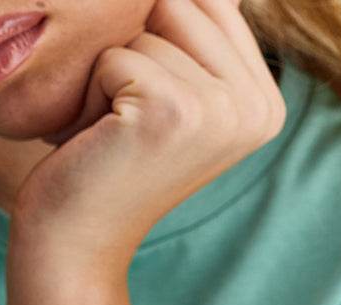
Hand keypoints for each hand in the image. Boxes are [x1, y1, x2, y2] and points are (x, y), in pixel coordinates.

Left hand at [10, 0, 285, 266]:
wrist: (75, 245)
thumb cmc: (107, 166)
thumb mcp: (166, 95)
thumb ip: (193, 34)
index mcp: (264, 101)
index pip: (208, 3)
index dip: (153, 40)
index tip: (142, 106)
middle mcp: (257, 106)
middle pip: (177, 5)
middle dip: (130, 53)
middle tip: (122, 124)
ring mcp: (221, 110)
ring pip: (144, 27)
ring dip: (107, 76)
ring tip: (111, 135)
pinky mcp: (173, 111)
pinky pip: (114, 55)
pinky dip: (90, 94)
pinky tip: (99, 143)